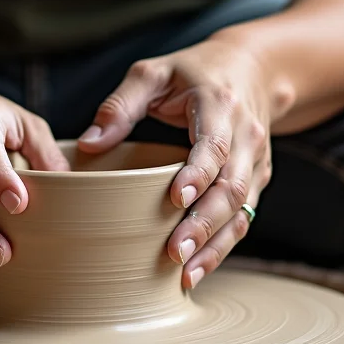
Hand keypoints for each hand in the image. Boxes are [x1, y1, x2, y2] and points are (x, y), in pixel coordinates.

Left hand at [78, 38, 284, 288]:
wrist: (253, 68)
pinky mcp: (257, 178)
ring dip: (216, 244)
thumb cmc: (193, 71)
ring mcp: (255, 160)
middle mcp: (245, 136)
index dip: (197, 173)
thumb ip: (121, 105)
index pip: (213, 145)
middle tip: (173, 253)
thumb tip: (87, 145)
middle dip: (204, 224)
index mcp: (219, 106)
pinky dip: (223, 245)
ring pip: (243, 209)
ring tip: (185, 274)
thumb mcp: (153, 73)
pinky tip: (198, 268)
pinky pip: (244, 216)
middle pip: (231, 187)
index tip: (175, 199)